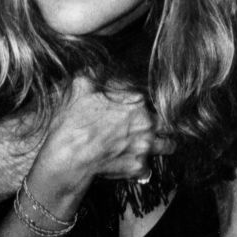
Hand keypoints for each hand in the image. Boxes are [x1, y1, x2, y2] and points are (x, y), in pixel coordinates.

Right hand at [37, 77, 172, 191]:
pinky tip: (135, 162)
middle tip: (156, 125)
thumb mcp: (80, 86)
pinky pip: (148, 168)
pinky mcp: (137, 167)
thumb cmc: (74, 122)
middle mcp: (145, 123)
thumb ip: (94, 73)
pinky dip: (143, 166)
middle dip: (163, 123)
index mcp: (136, 101)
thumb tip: (98, 68)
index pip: (153, 98)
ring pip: (167, 145)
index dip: (147, 103)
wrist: (69, 156)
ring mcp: (144, 146)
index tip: (143, 107)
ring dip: (164, 143)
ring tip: (157, 143)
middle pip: (167, 122)